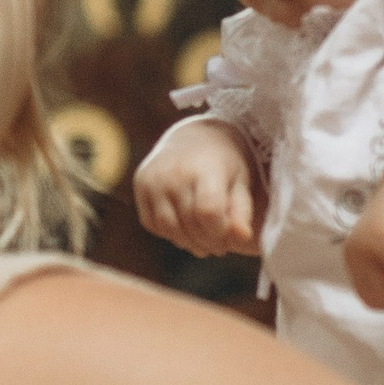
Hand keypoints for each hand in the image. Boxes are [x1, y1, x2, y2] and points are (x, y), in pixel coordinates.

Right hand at [134, 119, 260, 256]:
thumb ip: (242, 212)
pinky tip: (184, 230)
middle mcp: (175, 172)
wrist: (191, 137)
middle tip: (219, 247)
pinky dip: (169, 233)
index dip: (219, 232)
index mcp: (205, 168)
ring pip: (169, 227)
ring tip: (203, 244)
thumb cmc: (222, 164)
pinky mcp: (140, 185)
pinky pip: (152, 223)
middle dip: (207, 241)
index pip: (208, 212)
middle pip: (189, 223)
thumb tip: (243, 238)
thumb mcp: (240, 182)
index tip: (228, 235)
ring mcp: (154, 178)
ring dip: (188, 242)